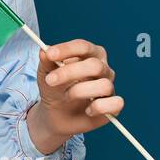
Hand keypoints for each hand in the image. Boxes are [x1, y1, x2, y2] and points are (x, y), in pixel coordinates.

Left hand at [27, 38, 121, 152]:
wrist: (57, 113)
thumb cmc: (55, 87)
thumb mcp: (46, 74)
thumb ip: (46, 62)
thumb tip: (44, 51)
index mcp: (89, 54)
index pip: (83, 46)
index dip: (67, 49)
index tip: (50, 54)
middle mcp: (103, 68)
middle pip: (95, 65)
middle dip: (70, 73)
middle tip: (50, 80)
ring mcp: (110, 86)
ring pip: (104, 86)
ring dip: (80, 92)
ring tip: (67, 96)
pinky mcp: (114, 105)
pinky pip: (116, 103)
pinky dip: (99, 107)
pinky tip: (88, 110)